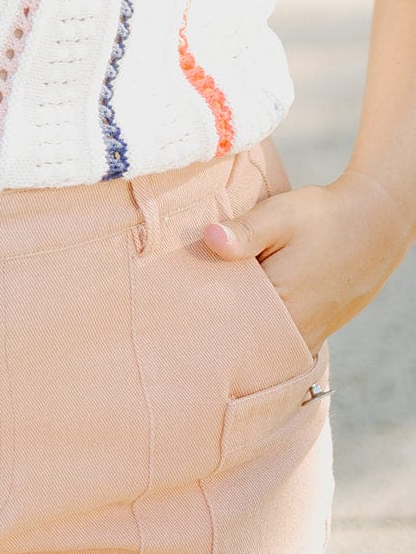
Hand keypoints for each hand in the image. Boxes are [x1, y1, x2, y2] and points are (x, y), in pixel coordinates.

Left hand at [202, 169, 410, 358]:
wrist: (375, 222)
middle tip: (186, 302)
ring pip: (259, 338)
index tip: (177, 300)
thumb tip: (209, 239)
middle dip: (216, 319)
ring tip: (213, 301)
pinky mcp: (315, 329)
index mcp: (282, 307)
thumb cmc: (325, 217)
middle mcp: (296, 330)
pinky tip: (245, 304)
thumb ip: (244, 232)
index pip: (226, 323)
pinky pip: (277, 335)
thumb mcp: (281, 215)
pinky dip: (259, 323)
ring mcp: (308, 334)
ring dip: (238, 322)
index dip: (199, 311)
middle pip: (241, 336)